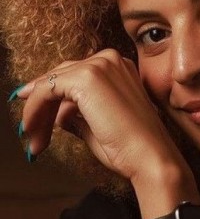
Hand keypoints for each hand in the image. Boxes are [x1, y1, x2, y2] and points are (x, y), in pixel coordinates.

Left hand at [16, 48, 191, 185]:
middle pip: (60, 77)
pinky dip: (34, 110)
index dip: (51, 100)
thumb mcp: (99, 126)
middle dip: (41, 107)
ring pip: (51, 83)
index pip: (73, 77)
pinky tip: (32, 130)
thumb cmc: (132, 148)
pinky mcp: (86, 78)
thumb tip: (58, 116)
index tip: (36, 122)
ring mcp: (99, 65)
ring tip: (33, 140)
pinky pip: (47, 89)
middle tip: (30, 134)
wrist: (150, 158)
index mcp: (119, 68)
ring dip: (36, 112)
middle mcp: (110, 60)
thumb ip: (77, 115)